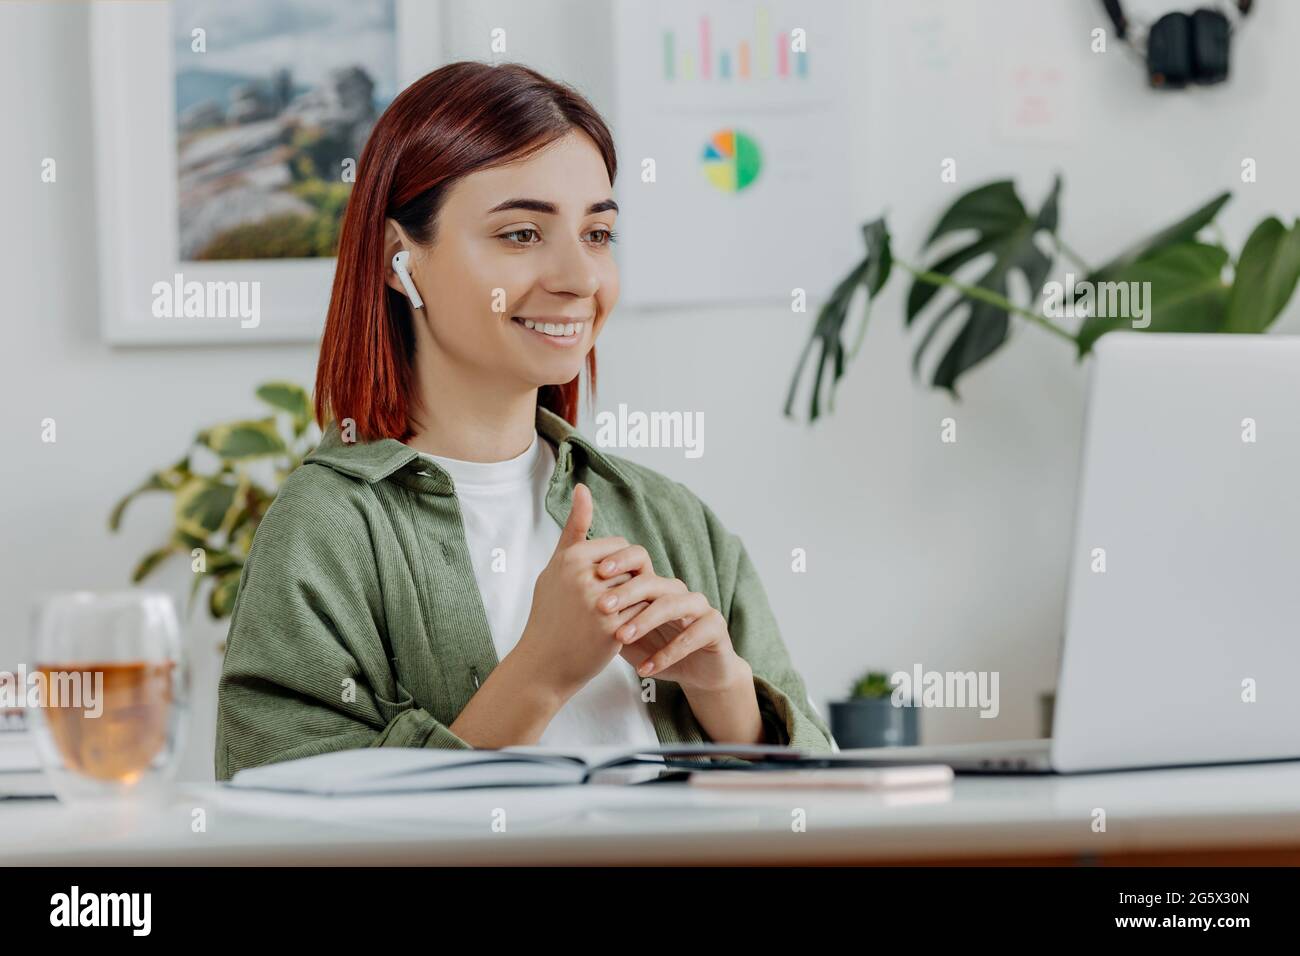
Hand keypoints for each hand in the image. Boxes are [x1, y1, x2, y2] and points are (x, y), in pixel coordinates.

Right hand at [513, 484, 649, 702]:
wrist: (544, 664)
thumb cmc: (550, 613)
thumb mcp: (556, 568)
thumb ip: (574, 529)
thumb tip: (583, 487)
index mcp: (571, 558)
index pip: (620, 548)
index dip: (621, 566)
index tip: (611, 584)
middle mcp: (584, 576)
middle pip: (633, 568)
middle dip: (631, 584)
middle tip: (618, 603)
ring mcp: (599, 602)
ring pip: (641, 589)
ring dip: (638, 602)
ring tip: (622, 615)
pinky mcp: (612, 628)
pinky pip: (643, 612)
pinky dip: (641, 620)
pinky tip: (627, 629)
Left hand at [594, 546, 747, 692]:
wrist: (697, 673)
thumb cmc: (656, 649)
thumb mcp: (624, 634)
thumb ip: (604, 617)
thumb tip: (567, 603)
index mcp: (656, 586)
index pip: (638, 563)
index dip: (619, 563)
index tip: (596, 573)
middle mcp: (677, 591)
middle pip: (653, 581)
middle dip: (627, 592)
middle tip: (602, 606)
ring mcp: (699, 607)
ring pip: (673, 604)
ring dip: (645, 620)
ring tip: (621, 637)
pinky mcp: (715, 628)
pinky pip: (692, 636)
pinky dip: (668, 653)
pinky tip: (646, 669)